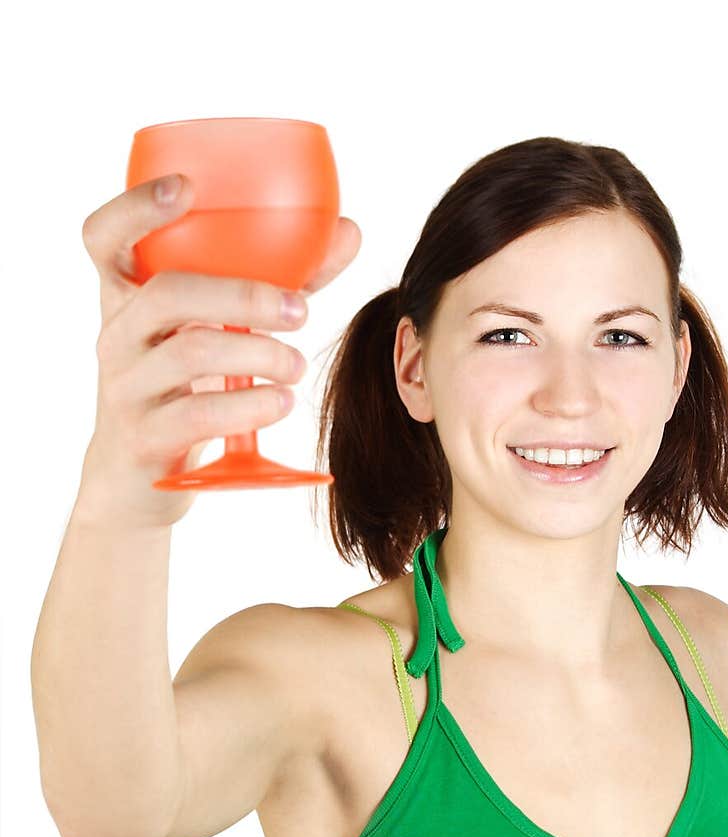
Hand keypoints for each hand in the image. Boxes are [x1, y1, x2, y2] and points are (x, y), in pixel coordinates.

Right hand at [76, 173, 361, 527]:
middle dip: (243, 296)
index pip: (104, 237)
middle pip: (169, 293)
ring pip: (191, 353)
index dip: (136, 206)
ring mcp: (125, 387)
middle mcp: (115, 334)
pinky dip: (250, 405)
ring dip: (259, 354)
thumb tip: (347, 232)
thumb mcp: (212, 332)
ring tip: (296, 366)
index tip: (184, 189)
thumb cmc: (182, 388)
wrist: (135, 479)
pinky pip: (198, 414)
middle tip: (300, 311)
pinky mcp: (145, 437)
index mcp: (125, 296)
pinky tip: (281, 401)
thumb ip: (274, 283)